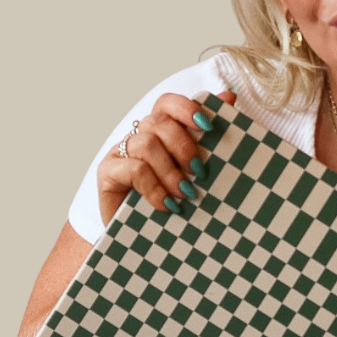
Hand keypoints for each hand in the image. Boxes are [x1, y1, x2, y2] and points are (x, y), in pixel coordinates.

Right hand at [96, 91, 235, 225]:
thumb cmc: (176, 201)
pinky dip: (155, 188)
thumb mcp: (197, 171)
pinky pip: (134, 170)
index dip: (187, 108)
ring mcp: (121, 152)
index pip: (168, 103)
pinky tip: (168, 205)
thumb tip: (229, 96)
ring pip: (147, 145)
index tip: (208, 126)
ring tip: (187, 194)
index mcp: (160, 130)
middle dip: (184, 145)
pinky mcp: (108, 173)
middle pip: (159, 122)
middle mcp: (139, 136)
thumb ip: (211, 136)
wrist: (145, 241)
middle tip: (201, 172)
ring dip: (171, 171)